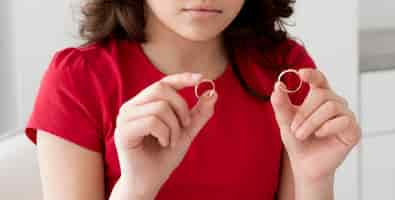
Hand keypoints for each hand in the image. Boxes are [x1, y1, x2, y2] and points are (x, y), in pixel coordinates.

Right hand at [113, 72, 217, 198]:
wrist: (150, 180)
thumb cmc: (164, 156)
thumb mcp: (186, 132)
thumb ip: (198, 114)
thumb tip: (213, 94)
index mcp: (144, 103)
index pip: (163, 83)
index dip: (182, 78)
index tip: (201, 78)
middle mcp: (131, 106)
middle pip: (161, 89)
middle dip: (181, 107)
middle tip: (185, 126)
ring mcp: (124, 118)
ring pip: (160, 107)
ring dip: (174, 127)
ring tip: (172, 141)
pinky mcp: (122, 132)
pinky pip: (152, 122)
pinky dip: (165, 134)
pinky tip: (164, 144)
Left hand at [271, 68, 360, 181]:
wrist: (304, 163)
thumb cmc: (297, 139)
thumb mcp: (284, 120)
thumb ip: (280, 103)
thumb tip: (278, 86)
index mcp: (320, 96)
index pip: (319, 79)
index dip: (312, 74)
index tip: (301, 74)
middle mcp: (335, 102)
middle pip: (322, 95)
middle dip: (304, 112)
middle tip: (294, 128)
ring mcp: (346, 115)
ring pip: (331, 107)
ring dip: (311, 122)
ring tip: (301, 134)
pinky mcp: (353, 130)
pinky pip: (343, 121)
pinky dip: (326, 128)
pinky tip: (319, 135)